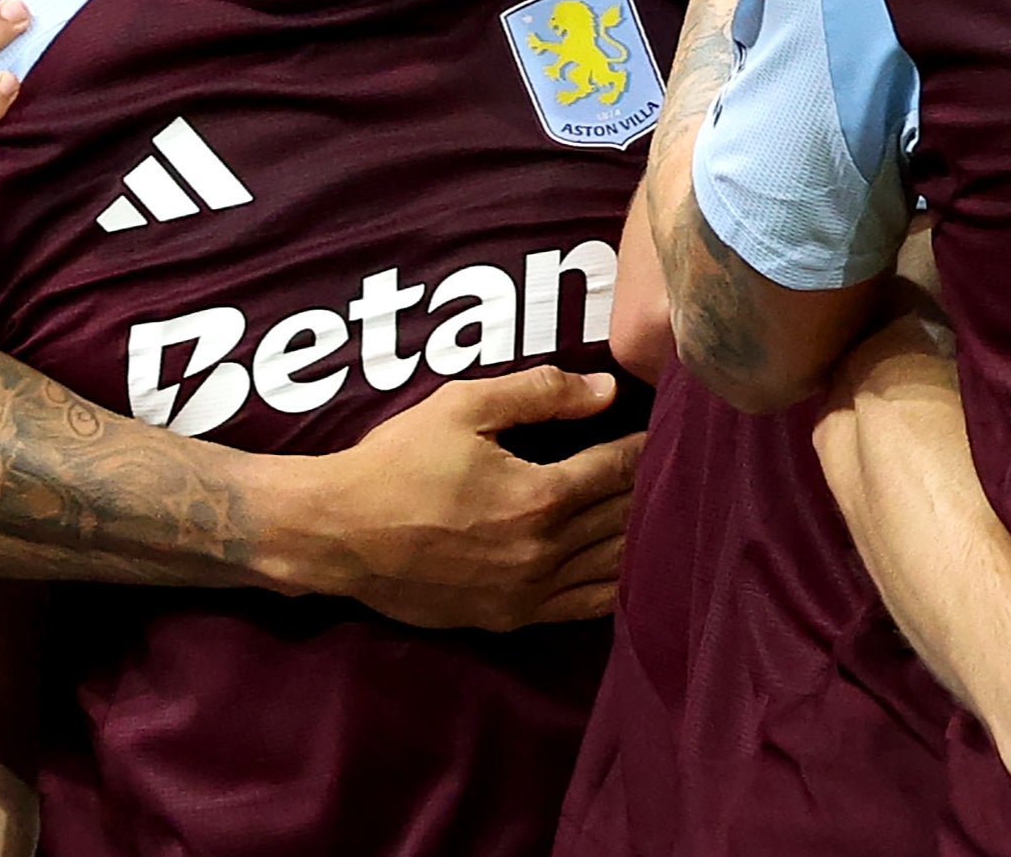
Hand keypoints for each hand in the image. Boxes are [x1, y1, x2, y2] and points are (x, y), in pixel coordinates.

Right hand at [295, 367, 641, 630]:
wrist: (339, 535)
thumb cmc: (396, 462)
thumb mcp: (460, 406)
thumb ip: (538, 393)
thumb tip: (605, 390)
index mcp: (539, 496)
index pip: (617, 468)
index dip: (645, 445)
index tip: (662, 427)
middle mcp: (545, 552)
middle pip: (624, 518)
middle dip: (650, 487)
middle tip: (671, 464)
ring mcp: (530, 593)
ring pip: (614, 567)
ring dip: (641, 536)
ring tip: (658, 510)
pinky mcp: (512, 620)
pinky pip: (585, 608)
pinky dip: (617, 586)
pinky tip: (630, 568)